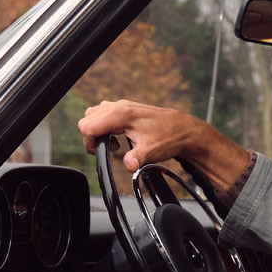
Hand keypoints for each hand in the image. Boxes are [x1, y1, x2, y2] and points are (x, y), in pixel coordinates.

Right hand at [77, 101, 247, 194]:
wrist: (184, 130)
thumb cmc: (169, 137)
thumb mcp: (151, 151)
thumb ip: (136, 158)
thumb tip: (128, 165)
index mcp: (121, 114)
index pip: (88, 126)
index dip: (90, 143)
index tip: (100, 152)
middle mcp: (119, 106)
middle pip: (88, 119)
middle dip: (92, 137)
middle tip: (109, 148)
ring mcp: (122, 105)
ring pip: (94, 114)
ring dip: (98, 129)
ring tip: (114, 142)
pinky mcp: (127, 108)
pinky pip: (105, 112)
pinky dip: (105, 124)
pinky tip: (119, 135)